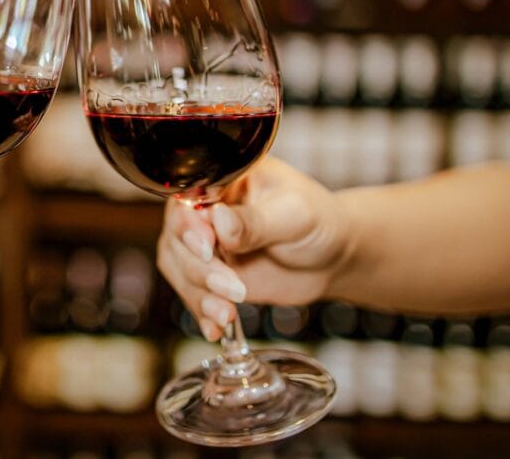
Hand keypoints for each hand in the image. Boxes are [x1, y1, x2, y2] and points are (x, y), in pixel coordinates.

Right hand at [157, 158, 350, 340]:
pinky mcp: (210, 273)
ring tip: (226, 314)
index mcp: (222, 181)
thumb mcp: (294, 215)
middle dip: (200, 269)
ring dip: (198, 294)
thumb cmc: (318, 222)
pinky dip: (200, 311)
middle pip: (177, 237)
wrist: (332, 257)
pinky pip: (190, 291)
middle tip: (232, 288)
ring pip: (177, 267)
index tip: (207, 248)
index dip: (189, 225)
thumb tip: (219, 219)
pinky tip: (215, 328)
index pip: (187, 198)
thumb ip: (256, 220)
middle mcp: (206, 210)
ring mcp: (206, 243)